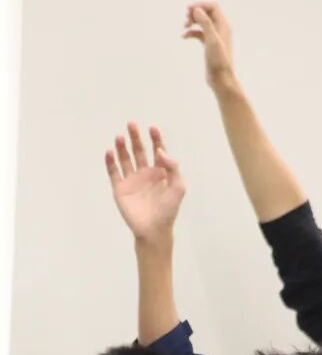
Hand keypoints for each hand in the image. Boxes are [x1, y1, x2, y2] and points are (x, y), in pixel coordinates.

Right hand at [105, 123, 184, 244]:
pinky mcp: (120, 188)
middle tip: (131, 124)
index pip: (157, 151)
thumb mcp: (178, 188)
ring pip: (125, 158)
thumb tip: (161, 151)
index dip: (156, 139)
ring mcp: (132, 180)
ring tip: (120, 136)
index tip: (152, 128)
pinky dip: (110, 161)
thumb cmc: (169, 210)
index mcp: (160, 173)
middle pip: (139, 150)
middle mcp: (145, 174)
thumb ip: (173, 168)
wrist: (154, 229)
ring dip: (122, 147)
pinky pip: (113, 172)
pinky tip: (110, 152)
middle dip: (135, 137)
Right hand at [183, 3, 233, 88]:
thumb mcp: (212, 40)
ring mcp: (214, 38)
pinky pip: (199, 33)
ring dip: (192, 21)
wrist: (221, 80)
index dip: (200, 5)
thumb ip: (206, 23)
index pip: (213, 7)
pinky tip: (184, 36)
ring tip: (184, 25)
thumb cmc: (218, 61)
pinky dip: (191, 32)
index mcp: (224, 26)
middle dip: (195, 12)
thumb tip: (197, 10)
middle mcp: (220, 30)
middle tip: (186, 19)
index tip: (189, 10)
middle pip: (206, 12)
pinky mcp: (209, 46)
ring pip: (202, 22)